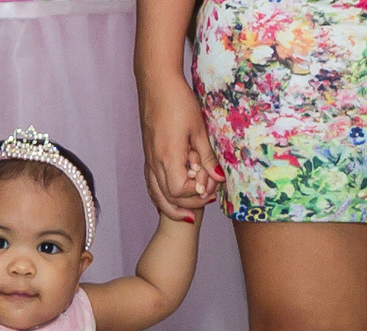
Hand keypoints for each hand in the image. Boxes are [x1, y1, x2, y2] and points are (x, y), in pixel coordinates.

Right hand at [139, 75, 220, 220]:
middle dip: (188, 204)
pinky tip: (174, 197)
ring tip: (189, 211)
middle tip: (206, 199)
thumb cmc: (178, 101)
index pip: (180, 191)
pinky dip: (163, 197)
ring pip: (156, 196)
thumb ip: (208, 157)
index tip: (210, 184)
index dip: (196, 193)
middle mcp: (155, 163)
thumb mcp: (199, 128)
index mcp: (168, 156)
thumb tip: (219, 179)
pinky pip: (152, 186)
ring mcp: (148, 161)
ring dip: (172, 207)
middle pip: (167, 199)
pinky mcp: (148, 157)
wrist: (156, 83)